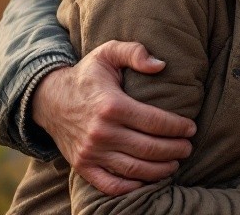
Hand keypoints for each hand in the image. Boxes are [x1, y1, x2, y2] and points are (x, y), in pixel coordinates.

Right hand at [32, 40, 195, 194]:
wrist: (48, 99)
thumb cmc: (87, 74)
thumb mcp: (108, 52)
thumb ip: (135, 52)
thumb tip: (161, 65)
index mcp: (112, 106)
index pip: (155, 122)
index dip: (178, 127)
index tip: (191, 128)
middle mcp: (101, 132)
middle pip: (148, 148)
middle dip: (174, 150)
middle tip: (188, 148)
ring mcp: (91, 152)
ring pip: (134, 169)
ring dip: (160, 170)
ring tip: (175, 163)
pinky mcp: (82, 166)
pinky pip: (110, 184)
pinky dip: (132, 187)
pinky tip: (147, 180)